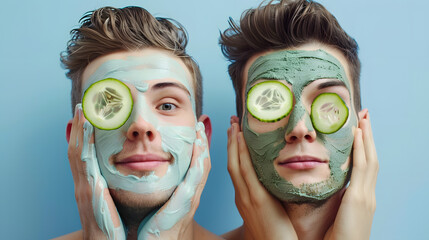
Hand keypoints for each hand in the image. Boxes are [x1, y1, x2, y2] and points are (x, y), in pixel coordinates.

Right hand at [68, 104, 125, 239]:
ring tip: (82, 109)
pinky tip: (87, 130)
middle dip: (79, 127)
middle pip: (77, 149)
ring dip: (79, 130)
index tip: (89, 114)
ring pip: (78, 153)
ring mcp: (84, 188)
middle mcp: (83, 184)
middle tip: (82, 104)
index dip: (85, 135)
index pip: (85, 154)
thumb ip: (115, 186)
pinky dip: (84, 145)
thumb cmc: (116, 226)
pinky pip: (85, 164)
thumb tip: (126, 171)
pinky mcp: (90, 193)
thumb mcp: (113, 201)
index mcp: (90, 185)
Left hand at [137, 122, 210, 239]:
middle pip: (203, 163)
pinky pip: (195, 178)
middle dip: (203, 142)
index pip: (195, 165)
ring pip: (202, 168)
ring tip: (200, 130)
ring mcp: (191, 198)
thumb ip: (159, 184)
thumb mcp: (159, 200)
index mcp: (185, 192)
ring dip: (203, 148)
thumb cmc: (152, 224)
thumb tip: (150, 166)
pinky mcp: (185, 203)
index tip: (194, 129)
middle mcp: (192, 193)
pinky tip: (198, 148)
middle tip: (200, 123)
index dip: (197, 146)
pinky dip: (198, 162)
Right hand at [227, 116, 297, 239]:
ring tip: (234, 124)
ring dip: (234, 142)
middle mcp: (241, 196)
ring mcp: (247, 197)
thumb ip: (270, 195)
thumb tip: (278, 180)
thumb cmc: (277, 235)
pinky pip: (246, 172)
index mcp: (244, 199)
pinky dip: (241, 154)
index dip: (233, 151)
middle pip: (231, 163)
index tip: (235, 134)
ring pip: (236, 164)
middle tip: (232, 121)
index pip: (236, 170)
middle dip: (231, 141)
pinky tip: (240, 140)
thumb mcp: (270, 212)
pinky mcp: (257, 199)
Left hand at [324, 110, 378, 239]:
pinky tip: (358, 134)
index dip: (363, 148)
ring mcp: (366, 197)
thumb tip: (322, 185)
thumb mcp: (335, 215)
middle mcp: (367, 195)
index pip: (364, 167)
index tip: (359, 129)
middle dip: (369, 136)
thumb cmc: (334, 239)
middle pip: (371, 159)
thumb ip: (333, 199)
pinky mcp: (360, 200)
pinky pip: (362, 168)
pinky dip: (362, 150)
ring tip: (363, 117)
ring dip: (367, 137)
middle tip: (365, 115)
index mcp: (361, 199)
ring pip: (370, 159)